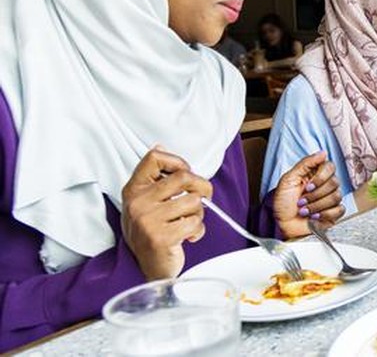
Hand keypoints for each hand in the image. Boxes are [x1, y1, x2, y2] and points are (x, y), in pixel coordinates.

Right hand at [121, 148, 211, 279]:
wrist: (149, 270)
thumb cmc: (153, 233)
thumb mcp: (147, 203)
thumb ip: (155, 178)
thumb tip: (160, 146)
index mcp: (134, 189)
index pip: (154, 157)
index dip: (177, 161)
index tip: (185, 174)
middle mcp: (137, 202)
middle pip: (184, 176)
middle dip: (202, 187)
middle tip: (202, 199)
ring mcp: (147, 219)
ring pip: (194, 201)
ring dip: (198, 214)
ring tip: (187, 224)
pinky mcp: (160, 237)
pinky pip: (195, 222)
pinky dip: (198, 231)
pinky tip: (187, 237)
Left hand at [272, 151, 344, 238]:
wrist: (282, 225)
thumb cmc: (283, 203)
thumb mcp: (288, 179)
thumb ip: (305, 163)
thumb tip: (322, 153)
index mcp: (315, 175)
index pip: (330, 167)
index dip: (321, 177)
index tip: (307, 186)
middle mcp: (325, 185)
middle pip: (335, 182)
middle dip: (315, 194)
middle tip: (301, 201)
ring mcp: (330, 199)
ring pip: (336, 196)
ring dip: (316, 205)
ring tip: (304, 210)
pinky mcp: (333, 213)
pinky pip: (339, 210)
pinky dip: (325, 214)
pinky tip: (314, 217)